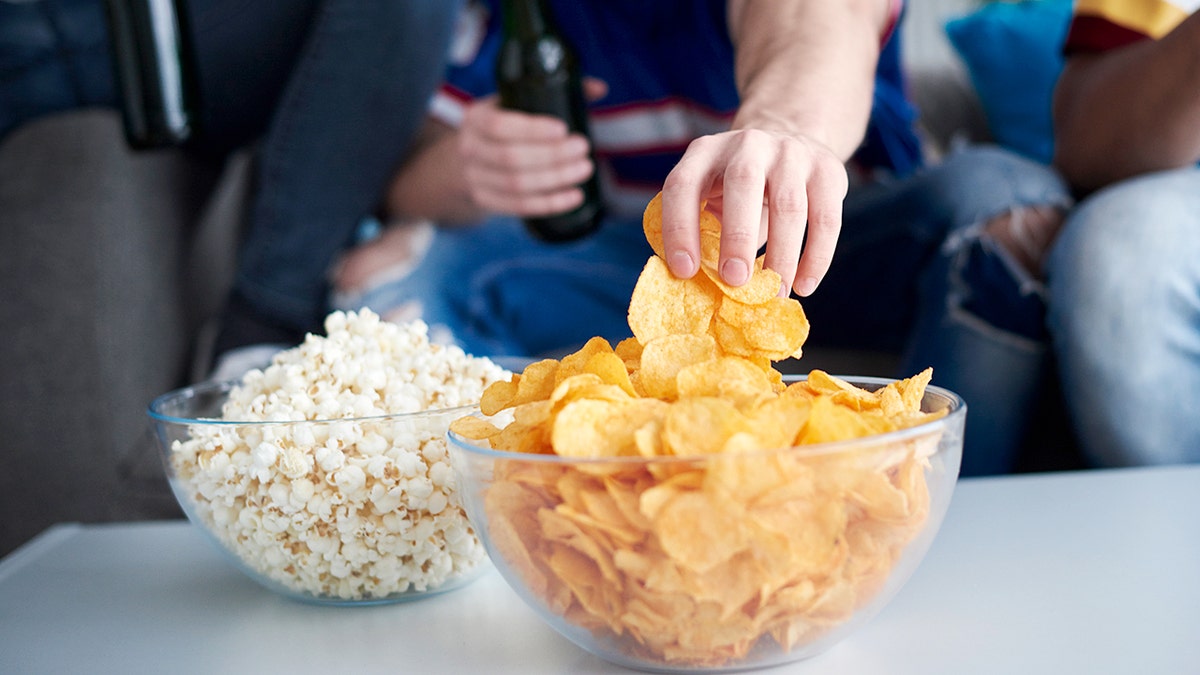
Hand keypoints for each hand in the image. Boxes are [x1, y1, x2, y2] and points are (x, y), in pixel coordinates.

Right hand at [457, 78, 606, 216]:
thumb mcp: (515, 103)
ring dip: (555, 179)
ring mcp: (474, 178)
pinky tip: (575, 196)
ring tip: (584, 169)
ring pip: (517, 185)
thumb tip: (600, 89)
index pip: (498, 125)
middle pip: (510, 158)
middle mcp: (469, 148)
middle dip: (552, 155)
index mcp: (475, 118)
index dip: (531, 129)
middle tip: (583, 148)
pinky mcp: (485, 200)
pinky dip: (550, 203)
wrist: (470, 157)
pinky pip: (519, 206)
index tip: (563, 129)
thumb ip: (556, 92)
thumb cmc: (504, 125)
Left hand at [659, 128, 848, 296]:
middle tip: (735, 280)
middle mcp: (748, 144)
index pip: (683, 184)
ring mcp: (791, 152)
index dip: (679, 228)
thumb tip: (700, 289)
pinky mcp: (827, 169)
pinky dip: (816, 257)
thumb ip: (703, 232)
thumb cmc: (738, 191)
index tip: (684, 271)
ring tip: (776, 293)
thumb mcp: (712, 196)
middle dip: (737, 236)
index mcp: (705, 153)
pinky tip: (804, 285)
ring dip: (782, 255)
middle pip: (742, 183)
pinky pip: (826, 218)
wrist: (790, 140)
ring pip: (790, 205)